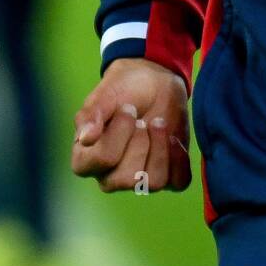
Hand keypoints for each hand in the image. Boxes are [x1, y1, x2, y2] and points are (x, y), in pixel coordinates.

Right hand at [71, 57, 190, 192]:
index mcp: (87, 160)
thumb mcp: (105, 95)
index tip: (127, 108)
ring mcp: (139, 179)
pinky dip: (180, 159)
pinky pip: (178, 182)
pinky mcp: (167, 174)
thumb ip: (92, 115)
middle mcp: (110, 176)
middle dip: (141, 142)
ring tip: (158, 123)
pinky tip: (174, 139)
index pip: (103, 160)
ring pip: (154, 183)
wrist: (154, 82)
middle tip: (142, 119)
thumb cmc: (122, 89)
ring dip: (161, 148)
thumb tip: (85, 138)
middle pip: (128, 179)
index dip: (119, 133)